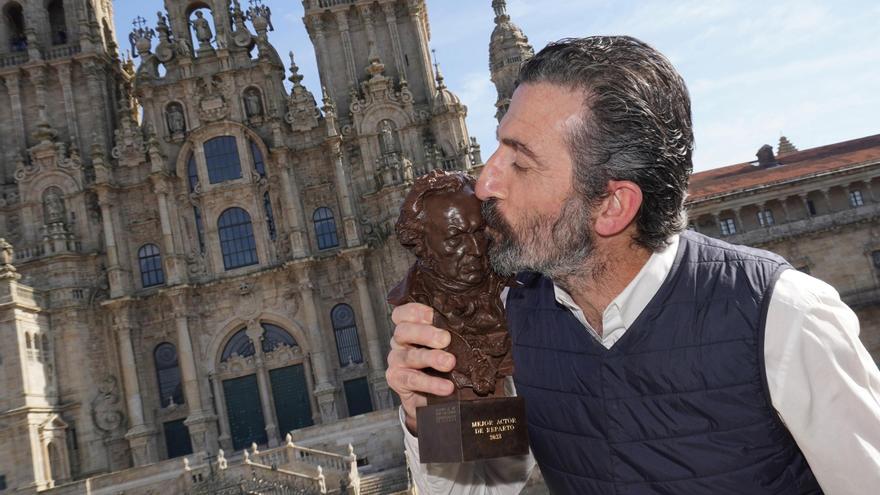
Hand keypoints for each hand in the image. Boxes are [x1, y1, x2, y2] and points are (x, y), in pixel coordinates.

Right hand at [386, 303, 455, 433]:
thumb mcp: (446, 346)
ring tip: (450, 363)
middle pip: (403, 331)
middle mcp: (400, 342)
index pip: (402, 313)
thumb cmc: (441, 364)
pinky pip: (412, 380)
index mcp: (410, 327)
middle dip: (426, 333)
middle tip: (446, 339)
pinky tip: (447, 387)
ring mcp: (396, 362)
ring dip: (431, 358)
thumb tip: (474, 325)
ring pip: (410, 356)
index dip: (416, 311)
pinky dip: (431, 383)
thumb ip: (452, 333)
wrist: (432, 398)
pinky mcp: (397, 381)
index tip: (433, 314)